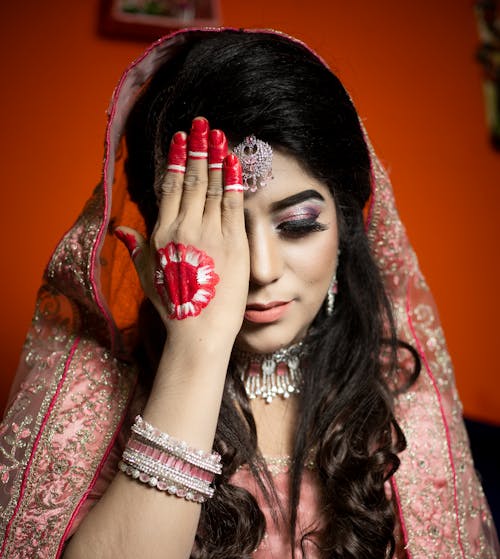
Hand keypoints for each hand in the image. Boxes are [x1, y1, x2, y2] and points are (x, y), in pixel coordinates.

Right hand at [116, 117, 248, 349]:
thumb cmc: (174, 308)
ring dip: (217, 158)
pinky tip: (235, 161)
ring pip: (213, 188)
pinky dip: (234, 181)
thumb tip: (119, 229)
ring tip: (220, 135)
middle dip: (198, 149)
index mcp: (163, 235)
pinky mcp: (234, 244)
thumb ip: (136, 248)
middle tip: (203, 124)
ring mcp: (211, 235)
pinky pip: (233, 205)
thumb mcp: (148, 276)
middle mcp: (185, 229)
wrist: (199, 333)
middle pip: (192, 180)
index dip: (176, 160)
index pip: (170, 188)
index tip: (181, 139)